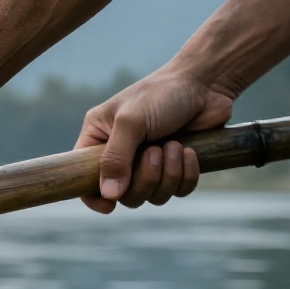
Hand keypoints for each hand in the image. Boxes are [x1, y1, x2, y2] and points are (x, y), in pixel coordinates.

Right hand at [75, 67, 235, 213]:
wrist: (205, 83)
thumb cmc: (161, 94)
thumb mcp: (131, 122)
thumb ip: (115, 159)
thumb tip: (108, 196)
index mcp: (98, 139)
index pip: (84, 178)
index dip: (93, 197)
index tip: (110, 205)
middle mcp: (121, 154)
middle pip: (125, 194)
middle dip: (145, 178)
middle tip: (155, 151)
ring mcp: (149, 162)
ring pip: (153, 195)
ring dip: (168, 174)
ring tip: (174, 145)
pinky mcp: (176, 166)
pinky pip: (179, 190)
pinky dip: (186, 175)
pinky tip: (189, 152)